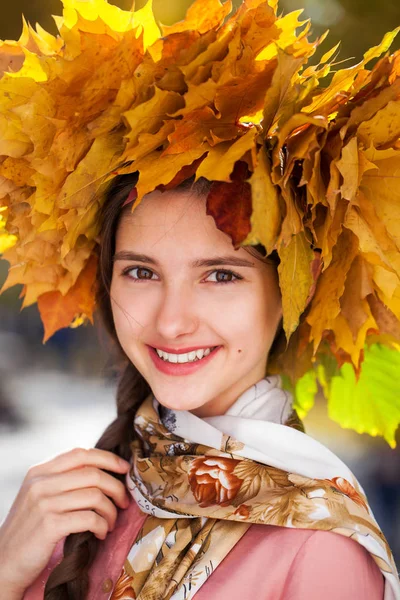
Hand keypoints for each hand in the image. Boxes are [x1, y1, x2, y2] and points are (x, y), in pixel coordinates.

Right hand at [0, 447, 130, 596]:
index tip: (124, 468)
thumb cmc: (29, 530)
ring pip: (95, 496)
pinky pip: (90, 518)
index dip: (108, 458)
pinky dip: (102, 526)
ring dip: (111, 511)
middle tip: (123, 502)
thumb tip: (102, 470)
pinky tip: (101, 533)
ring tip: (111, 522)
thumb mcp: (39, 495)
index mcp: (39, 471)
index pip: (81, 453)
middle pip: (93, 474)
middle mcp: (40, 483)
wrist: (3, 563)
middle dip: (116, 487)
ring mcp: (44, 503)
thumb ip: (63, 480)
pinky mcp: (50, 525)